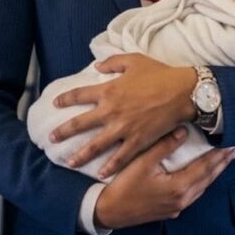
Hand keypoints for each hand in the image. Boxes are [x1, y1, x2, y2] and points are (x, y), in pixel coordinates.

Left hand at [50, 54, 196, 177]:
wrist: (183, 92)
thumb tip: (97, 66)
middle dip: (63, 132)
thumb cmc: (159, 74)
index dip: (65, 99)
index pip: (79, 95)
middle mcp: (111, 111)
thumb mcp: (134, 60)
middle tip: (51, 138)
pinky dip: (110, 167)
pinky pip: (120, 157)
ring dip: (80, 155)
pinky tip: (101, 174)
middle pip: (80, 124)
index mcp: (108, 90)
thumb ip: (112, 62)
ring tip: (69, 162)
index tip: (55, 104)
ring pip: (96, 145)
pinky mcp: (138, 141)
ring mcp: (123, 128)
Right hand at [94, 127, 234, 229]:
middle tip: (234, 151)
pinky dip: (201, 183)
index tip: (231, 144)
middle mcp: (182, 199)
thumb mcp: (142, 161)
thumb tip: (183, 131)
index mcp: (178, 187)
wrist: (110, 211)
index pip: (205, 168)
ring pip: (201, 188)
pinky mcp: (170, 210)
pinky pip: (192, 195)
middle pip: (207, 179)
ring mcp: (176, 207)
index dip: (219, 156)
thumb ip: (164, 145)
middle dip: (221, 164)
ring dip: (212, 174)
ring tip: (222, 162)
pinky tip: (200, 178)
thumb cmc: (124, 186)